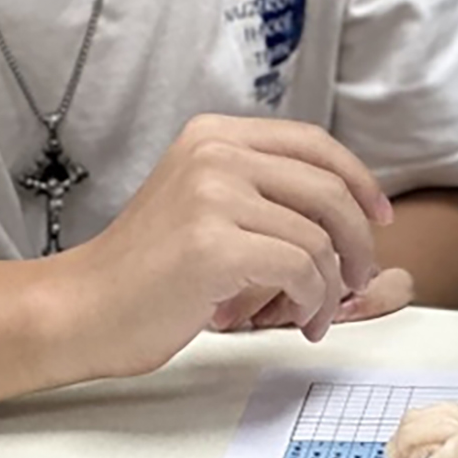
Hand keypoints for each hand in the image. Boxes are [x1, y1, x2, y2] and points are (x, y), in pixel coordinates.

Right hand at [55, 114, 393, 377]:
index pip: (314, 144)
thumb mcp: (205, 205)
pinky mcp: (215, 245)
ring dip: (332, 285)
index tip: (379, 217)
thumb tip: (352, 214)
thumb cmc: (144, 273)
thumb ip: (264, 193)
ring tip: (316, 312)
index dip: (359, 180)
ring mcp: (214, 197)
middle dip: (359, 240)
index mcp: (214, 136)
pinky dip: (313, 301)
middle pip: (329, 189)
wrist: (78, 311)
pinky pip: (302, 270)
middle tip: (360, 278)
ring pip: (319, 238)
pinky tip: (300, 320)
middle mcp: (215, 155)